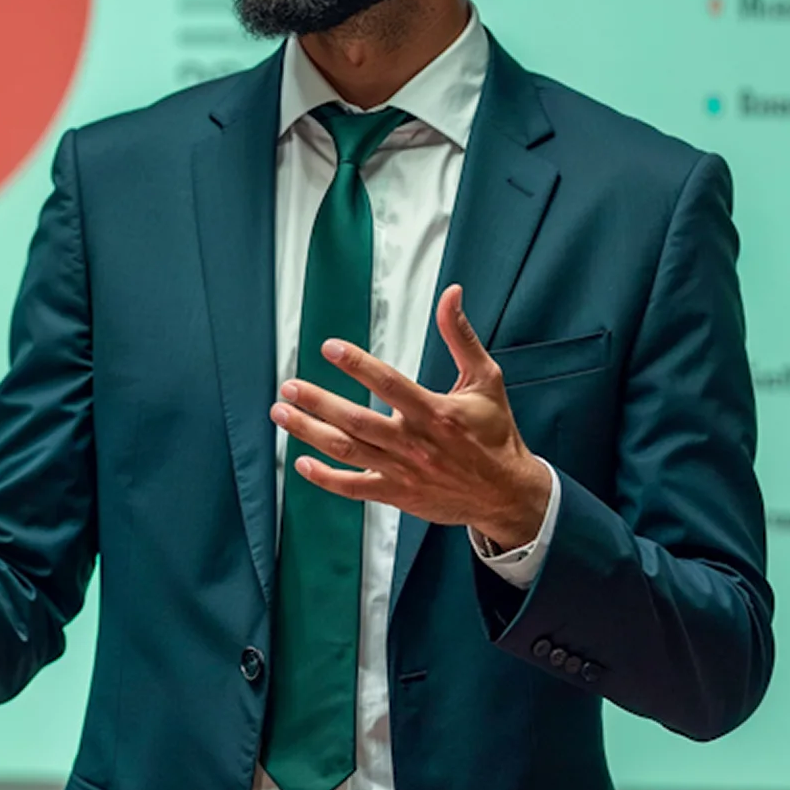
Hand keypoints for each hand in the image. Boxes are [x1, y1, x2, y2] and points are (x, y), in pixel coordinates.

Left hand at [269, 284, 553, 548]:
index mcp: (435, 413)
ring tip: (281, 414)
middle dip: (317, 403)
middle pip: (356, 421)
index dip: (358, 364)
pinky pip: (353, 488)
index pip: (389, 384)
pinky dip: (325, 478)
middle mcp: (414, 443)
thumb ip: (461, 337)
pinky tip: (301, 463)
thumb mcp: (486, 380)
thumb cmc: (495, 434)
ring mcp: (402, 471)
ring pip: (347, 452)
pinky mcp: (396, 494)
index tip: (330, 348)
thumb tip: (451, 295)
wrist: (507, 494)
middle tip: (289, 387)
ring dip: (309, 433)